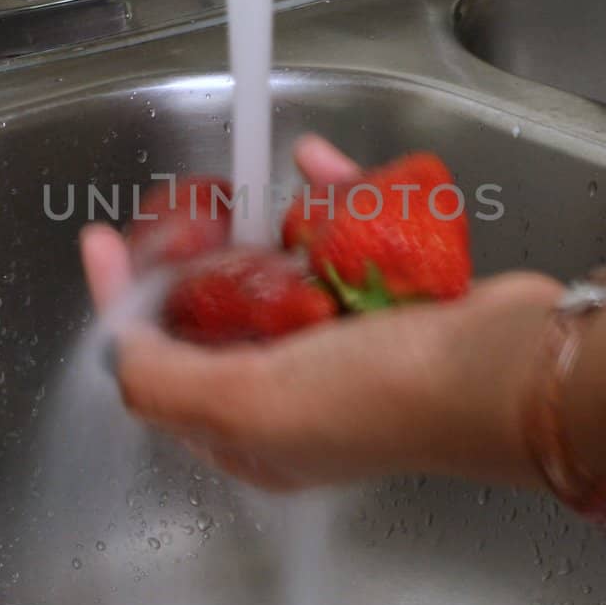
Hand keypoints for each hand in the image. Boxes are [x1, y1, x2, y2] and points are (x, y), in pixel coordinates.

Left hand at [80, 134, 565, 490]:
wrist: (503, 369)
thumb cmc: (378, 395)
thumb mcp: (245, 405)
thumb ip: (163, 382)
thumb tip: (115, 350)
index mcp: (248, 434)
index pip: (158, 367)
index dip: (121, 303)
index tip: (101, 238)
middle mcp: (291, 393)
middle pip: (214, 311)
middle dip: (196, 254)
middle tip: (192, 210)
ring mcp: (344, 343)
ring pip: (279, 267)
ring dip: (268, 220)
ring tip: (259, 190)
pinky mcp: (391, 297)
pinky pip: (343, 239)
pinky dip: (334, 201)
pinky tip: (324, 170)